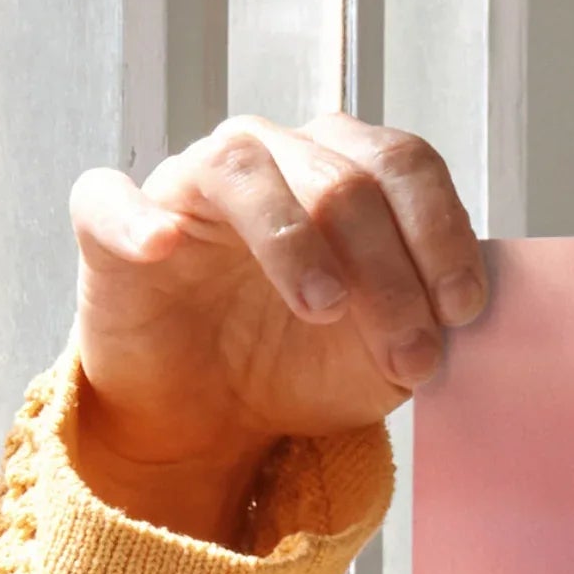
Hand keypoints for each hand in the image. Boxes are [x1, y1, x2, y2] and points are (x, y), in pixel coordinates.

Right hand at [66, 116, 485, 543]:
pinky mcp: (112, 225)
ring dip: (295, 242)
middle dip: (389, 273)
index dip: (441, 232)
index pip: (403, 164)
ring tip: (325, 309)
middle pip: (341, 179)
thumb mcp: (385, 355)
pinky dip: (137, 218)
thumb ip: (427, 321)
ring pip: (244, 170)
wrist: (212, 415)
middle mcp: (271, 158)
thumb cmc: (301, 364)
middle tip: (409, 355)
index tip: (462, 310)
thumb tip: (463, 313)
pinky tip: (164, 247)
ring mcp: (189, 185)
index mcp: (343, 171)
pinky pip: (111, 199)